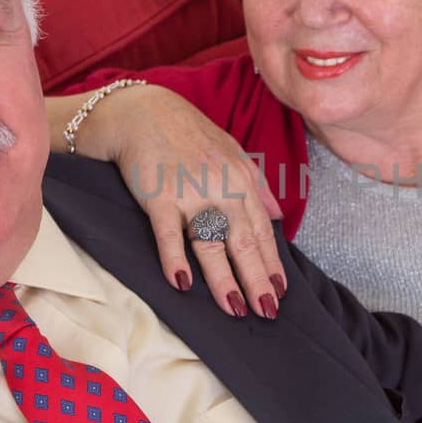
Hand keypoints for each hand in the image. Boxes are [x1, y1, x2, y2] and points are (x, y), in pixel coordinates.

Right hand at [52, 85, 285, 317]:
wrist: (141, 111)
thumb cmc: (187, 134)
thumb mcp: (231, 152)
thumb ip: (256, 185)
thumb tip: (278, 214)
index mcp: (241, 180)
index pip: (262, 230)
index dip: (272, 263)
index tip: (280, 292)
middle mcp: (221, 188)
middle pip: (243, 242)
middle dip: (257, 279)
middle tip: (267, 311)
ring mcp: (189, 193)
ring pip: (210, 244)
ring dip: (223, 280)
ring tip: (234, 309)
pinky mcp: (158, 196)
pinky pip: (167, 233)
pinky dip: (174, 258)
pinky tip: (181, 283)